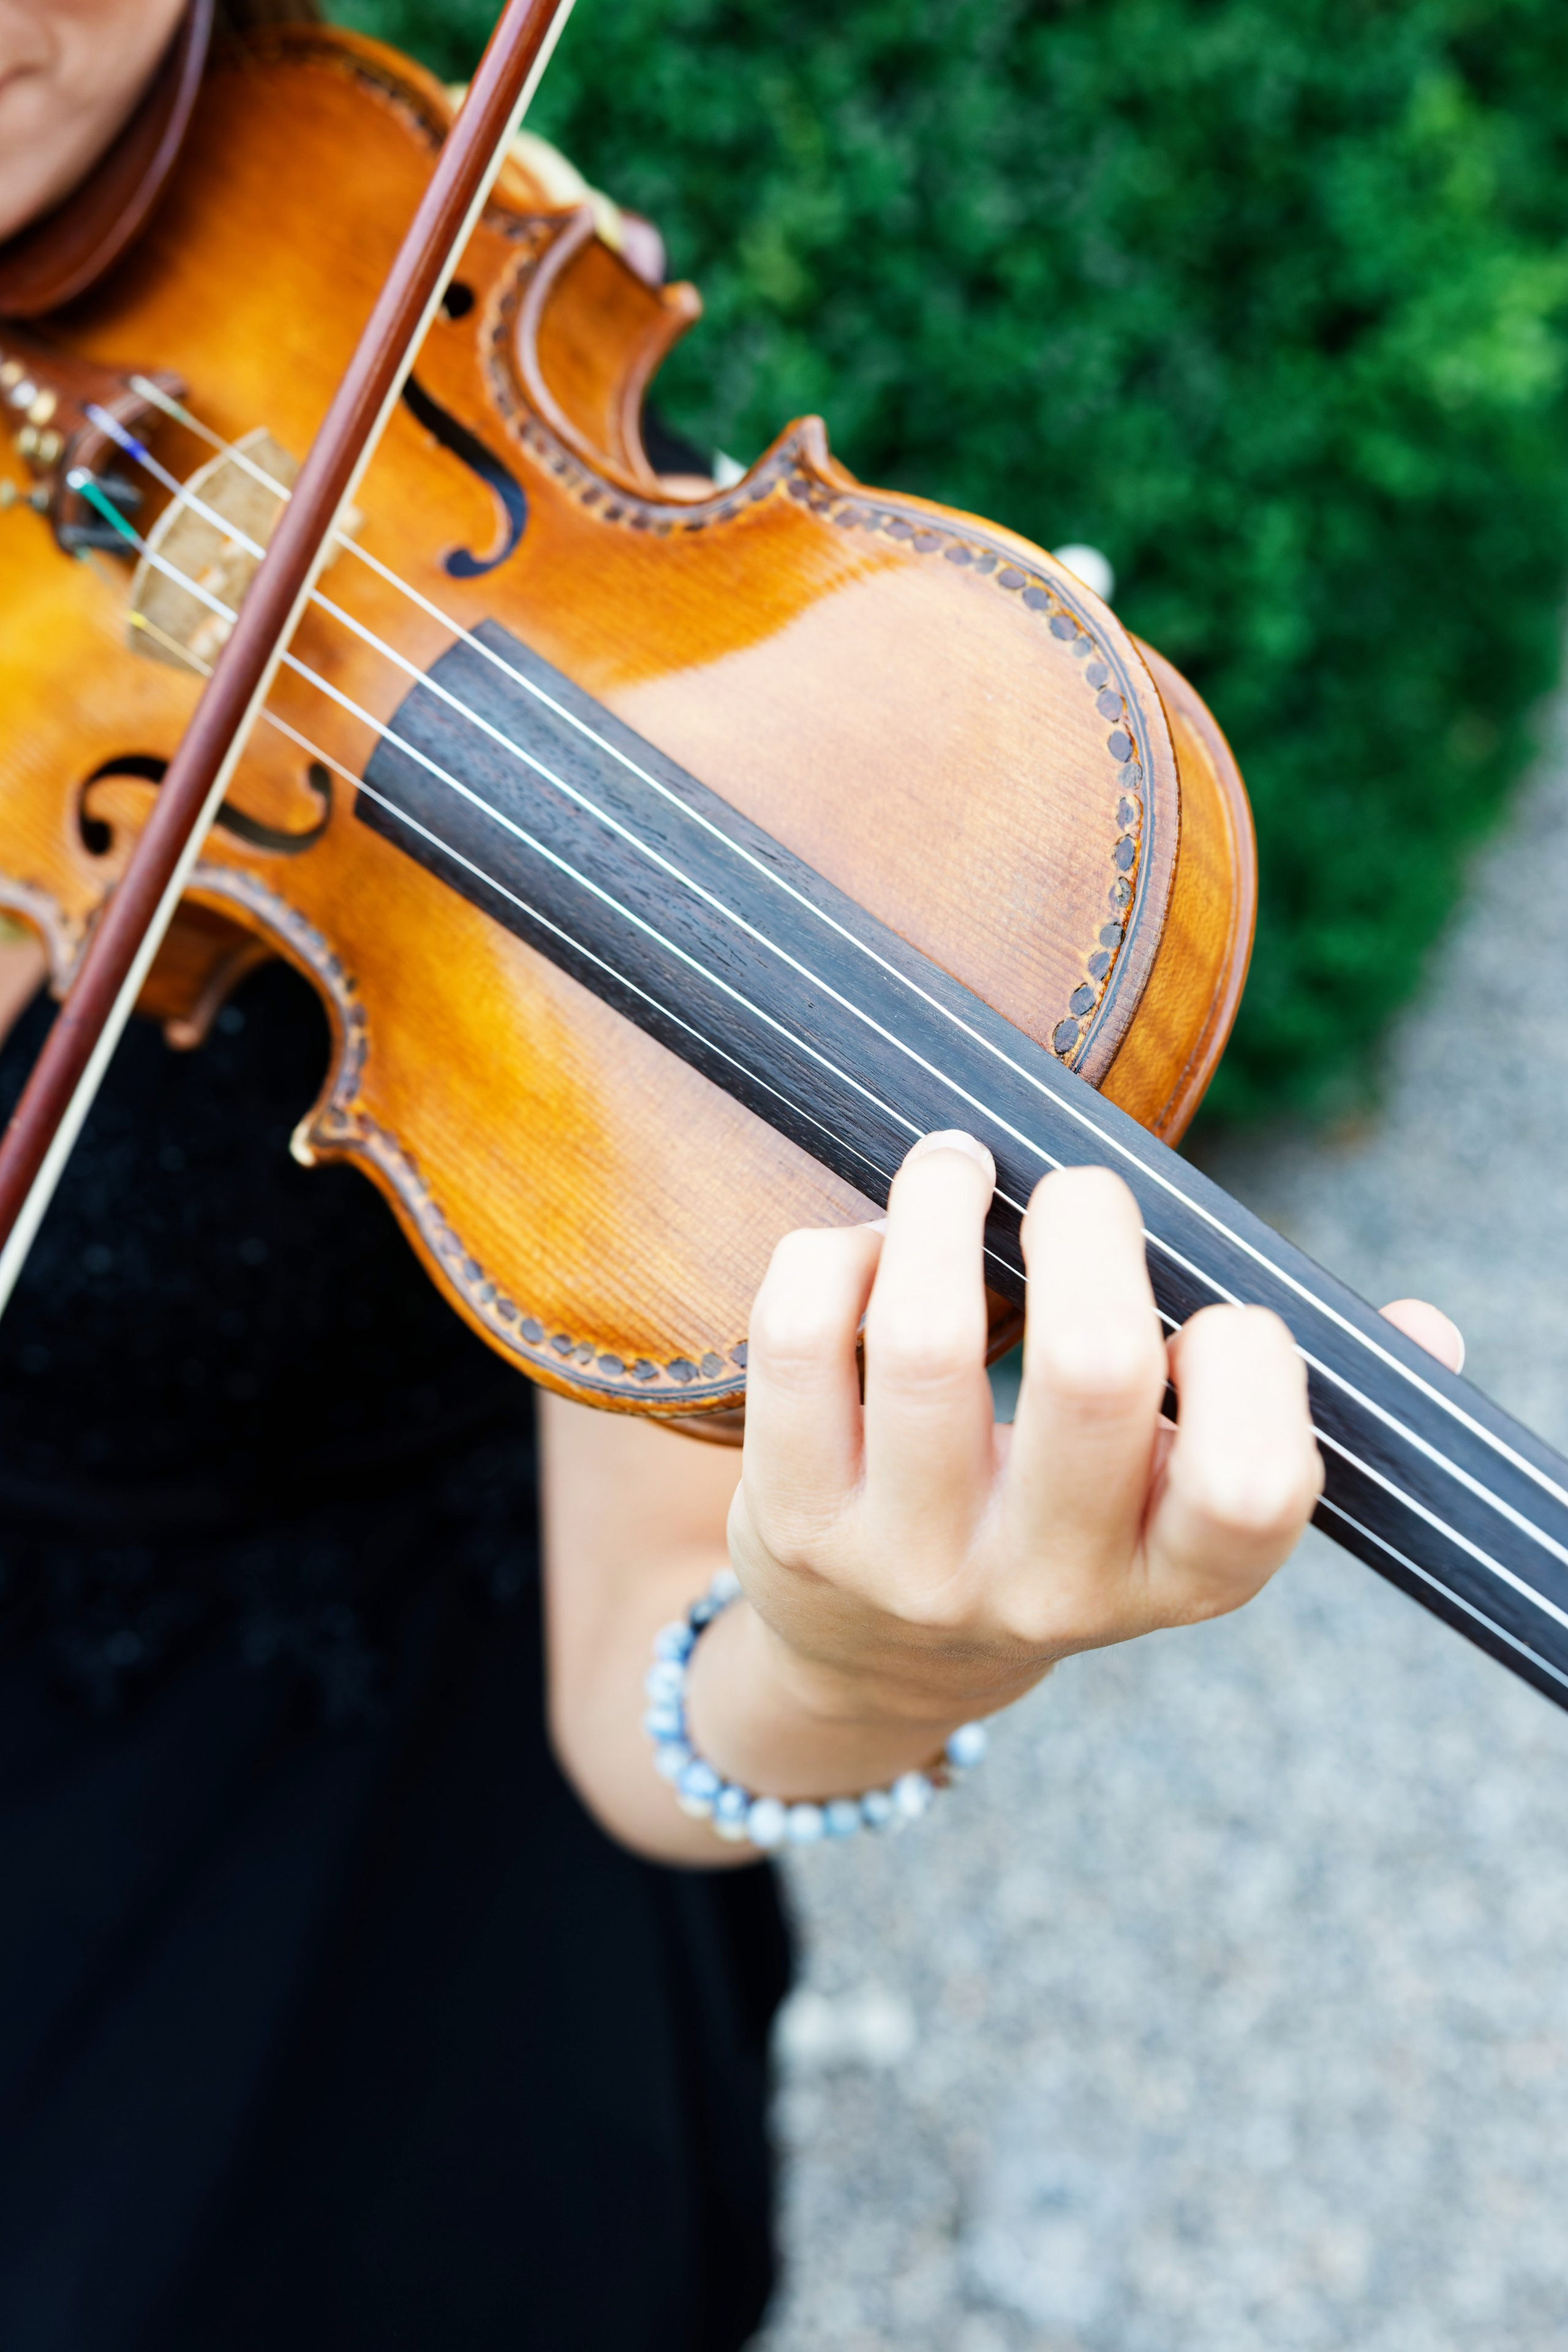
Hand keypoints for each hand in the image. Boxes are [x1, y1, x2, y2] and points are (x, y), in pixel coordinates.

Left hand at [686, 1133, 1460, 1798]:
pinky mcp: (792, 1521)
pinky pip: (801, 1341)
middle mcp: (1046, 1587)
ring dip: (946, 1206)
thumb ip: (1283, 1415)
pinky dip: (839, 1254)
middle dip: (1094, 1229)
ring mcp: (909, 1561)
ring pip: (926, 1339)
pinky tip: (867, 1245)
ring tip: (957, 1163)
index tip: (1211, 1316)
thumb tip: (1424, 1333)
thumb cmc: (1060, 1526)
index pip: (1256, 1489)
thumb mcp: (1171, 1510)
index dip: (1252, 1367)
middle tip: (1080, 1188)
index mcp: (1168, 1577)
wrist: (872, 1657)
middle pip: (1093, 1373)